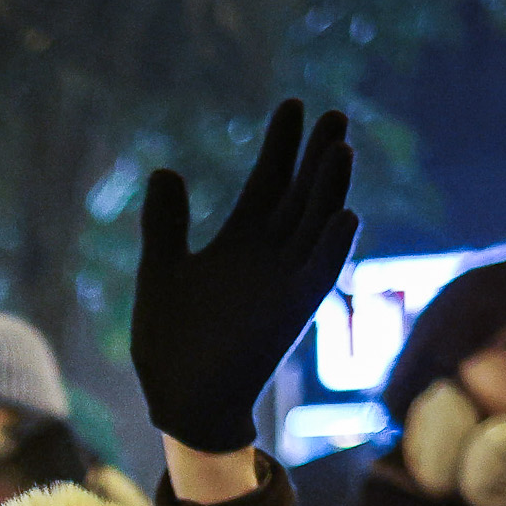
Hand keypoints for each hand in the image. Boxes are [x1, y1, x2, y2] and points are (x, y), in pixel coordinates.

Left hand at [130, 99, 361, 456]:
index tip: (294, 103)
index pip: (267, 181)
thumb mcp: (161, 273)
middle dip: (316, 155)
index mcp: (238, 242)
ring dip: (330, 190)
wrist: (180, 401)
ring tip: (341, 146)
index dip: (281, 145)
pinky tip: (345, 214)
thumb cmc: (170, 344)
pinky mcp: (292, 314)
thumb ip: (165, 225)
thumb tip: (165, 170)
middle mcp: (268, 256)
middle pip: (301, 194)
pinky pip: (318, 275)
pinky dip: (331, 247)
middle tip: (334, 113)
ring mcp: (284, 283)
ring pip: (315, 225)